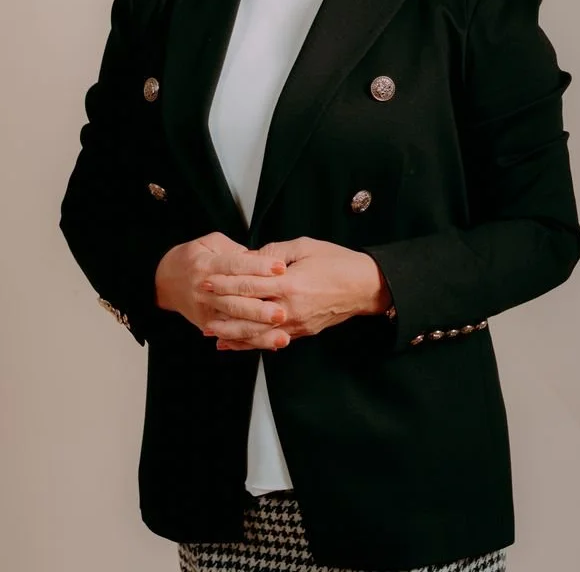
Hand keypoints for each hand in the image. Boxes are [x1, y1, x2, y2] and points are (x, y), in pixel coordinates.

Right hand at [153, 231, 287, 347]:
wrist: (164, 281)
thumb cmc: (193, 256)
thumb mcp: (211, 242)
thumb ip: (236, 250)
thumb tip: (261, 259)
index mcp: (208, 264)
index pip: (235, 265)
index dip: (258, 266)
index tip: (280, 268)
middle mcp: (205, 289)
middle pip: (235, 300)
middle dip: (260, 308)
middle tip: (283, 312)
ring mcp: (205, 309)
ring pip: (233, 321)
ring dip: (258, 330)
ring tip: (282, 334)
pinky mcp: (207, 324)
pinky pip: (230, 335)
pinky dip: (250, 341)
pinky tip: (270, 344)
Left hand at [203, 236, 391, 350]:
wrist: (366, 286)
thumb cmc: (338, 262)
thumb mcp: (306, 247)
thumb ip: (276, 251)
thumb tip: (252, 257)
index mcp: (290, 283)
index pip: (251, 284)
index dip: (227, 282)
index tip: (209, 278)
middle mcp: (290, 307)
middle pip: (249, 310)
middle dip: (223, 307)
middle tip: (202, 301)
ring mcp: (296, 323)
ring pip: (256, 332)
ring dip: (231, 332)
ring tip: (209, 330)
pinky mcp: (301, 332)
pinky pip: (270, 340)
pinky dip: (250, 344)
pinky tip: (233, 344)